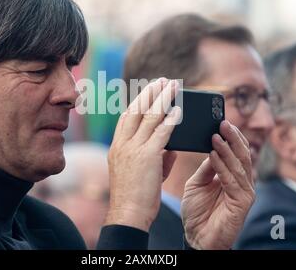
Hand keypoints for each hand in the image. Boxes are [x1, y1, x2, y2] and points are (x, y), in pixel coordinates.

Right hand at [105, 78, 181, 230]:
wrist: (128, 213)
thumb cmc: (133, 196)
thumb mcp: (139, 172)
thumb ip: (156, 157)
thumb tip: (172, 148)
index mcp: (117, 147)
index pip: (126, 117)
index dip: (138, 101)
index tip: (148, 90)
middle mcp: (122, 144)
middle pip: (136, 110)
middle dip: (149, 93)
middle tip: (161, 80)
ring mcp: (133, 149)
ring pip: (149, 116)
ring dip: (162, 98)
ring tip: (172, 86)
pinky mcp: (147, 156)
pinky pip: (161, 132)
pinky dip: (170, 119)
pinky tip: (178, 108)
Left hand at [181, 121, 254, 248]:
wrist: (196, 238)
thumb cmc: (197, 212)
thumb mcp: (198, 183)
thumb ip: (207, 167)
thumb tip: (212, 147)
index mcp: (233, 177)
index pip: (236, 152)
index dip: (231, 137)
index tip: (221, 122)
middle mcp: (242, 183)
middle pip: (242, 155)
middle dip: (233, 137)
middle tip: (223, 122)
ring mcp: (244, 192)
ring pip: (239, 165)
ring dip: (227, 149)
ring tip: (216, 135)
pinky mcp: (243, 202)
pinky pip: (232, 180)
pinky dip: (222, 166)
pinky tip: (213, 154)